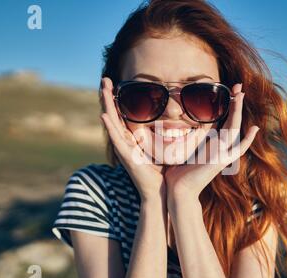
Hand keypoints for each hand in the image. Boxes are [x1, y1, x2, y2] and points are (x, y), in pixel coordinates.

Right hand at [100, 77, 165, 201]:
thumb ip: (169, 132)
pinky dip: (109, 127)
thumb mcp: (166, 146)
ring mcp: (124, 148)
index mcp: (133, 138)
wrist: (161, 191)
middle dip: (108, 96)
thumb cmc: (164, 171)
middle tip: (105, 78)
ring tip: (102, 89)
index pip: (123, 114)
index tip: (116, 81)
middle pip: (114, 114)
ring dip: (106, 105)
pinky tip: (104, 115)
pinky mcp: (126, 157)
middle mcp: (125, 141)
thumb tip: (183, 118)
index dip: (118, 98)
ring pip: (112, 122)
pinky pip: (116, 139)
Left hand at [164, 83, 258, 200]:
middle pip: (231, 120)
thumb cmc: (176, 172)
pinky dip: (247, 140)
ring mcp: (223, 153)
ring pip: (234, 127)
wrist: (179, 190)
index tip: (230, 92)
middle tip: (239, 86)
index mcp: (210, 143)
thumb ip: (182, 138)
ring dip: (238, 111)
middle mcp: (219, 147)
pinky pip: (239, 148)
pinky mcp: (222, 161)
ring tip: (241, 93)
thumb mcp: (179, 149)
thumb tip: (167, 126)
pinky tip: (254, 128)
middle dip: (235, 103)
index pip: (223, 120)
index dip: (228, 106)